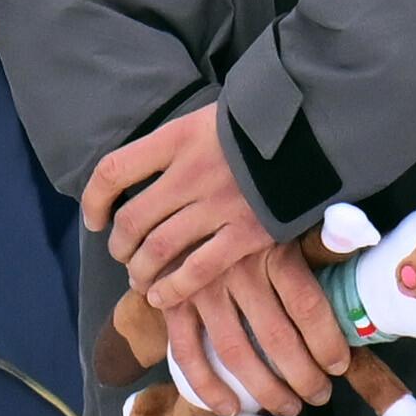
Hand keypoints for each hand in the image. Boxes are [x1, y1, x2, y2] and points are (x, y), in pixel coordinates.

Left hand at [86, 106, 272, 289]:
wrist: (322, 127)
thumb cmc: (265, 125)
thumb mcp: (213, 118)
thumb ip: (181, 144)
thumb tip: (152, 170)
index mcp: (178, 139)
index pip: (113, 171)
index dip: (94, 199)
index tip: (93, 218)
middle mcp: (191, 173)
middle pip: (133, 220)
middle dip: (119, 244)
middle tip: (122, 255)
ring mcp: (219, 205)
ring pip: (158, 249)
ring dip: (140, 270)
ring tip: (139, 278)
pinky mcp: (247, 233)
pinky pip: (197, 269)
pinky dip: (173, 288)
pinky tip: (161, 297)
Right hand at [127, 235, 344, 411]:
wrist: (181, 200)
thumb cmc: (249, 216)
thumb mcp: (288, 220)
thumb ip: (322, 240)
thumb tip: (363, 246)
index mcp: (274, 249)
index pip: (308, 307)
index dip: (327, 343)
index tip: (339, 366)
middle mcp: (239, 269)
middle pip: (277, 337)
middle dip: (303, 375)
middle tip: (319, 395)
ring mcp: (203, 288)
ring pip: (237, 352)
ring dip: (264, 389)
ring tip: (288, 406)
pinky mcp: (174, 302)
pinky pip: (189, 353)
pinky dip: (208, 387)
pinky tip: (230, 408)